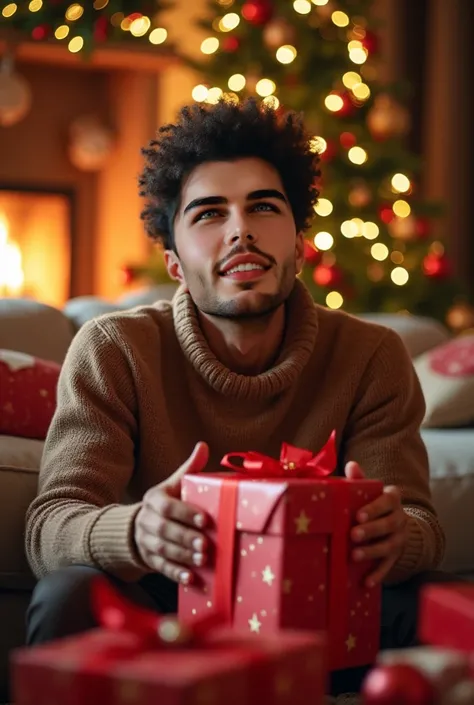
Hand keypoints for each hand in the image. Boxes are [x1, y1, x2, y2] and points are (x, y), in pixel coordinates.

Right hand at [134, 442, 209, 584]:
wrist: (137, 526)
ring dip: (183, 557)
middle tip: (206, 544)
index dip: (185, 513)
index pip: (167, 506)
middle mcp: (146, 520)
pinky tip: (191, 579)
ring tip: (203, 560)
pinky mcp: (149, 559)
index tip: (205, 520)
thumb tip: (203, 446)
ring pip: (162, 550)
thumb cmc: (165, 503)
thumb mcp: (173, 484)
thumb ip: (189, 469)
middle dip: (185, 538)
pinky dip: (176, 574)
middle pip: (164, 530)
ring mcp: (145, 541)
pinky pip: (161, 568)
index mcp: (153, 499)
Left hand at [345, 461, 407, 586]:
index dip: (373, 509)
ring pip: (388, 547)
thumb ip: (360, 479)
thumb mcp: (369, 490)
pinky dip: (378, 575)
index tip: (358, 515)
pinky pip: (388, 566)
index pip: (387, 502)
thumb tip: (351, 465)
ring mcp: (399, 539)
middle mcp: (400, 519)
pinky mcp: (396, 556)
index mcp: (393, 499)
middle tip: (352, 535)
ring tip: (354, 556)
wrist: (395, 522)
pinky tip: (365, 582)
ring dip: (372, 552)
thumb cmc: (373, 503)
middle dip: (371, 531)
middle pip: (388, 525)